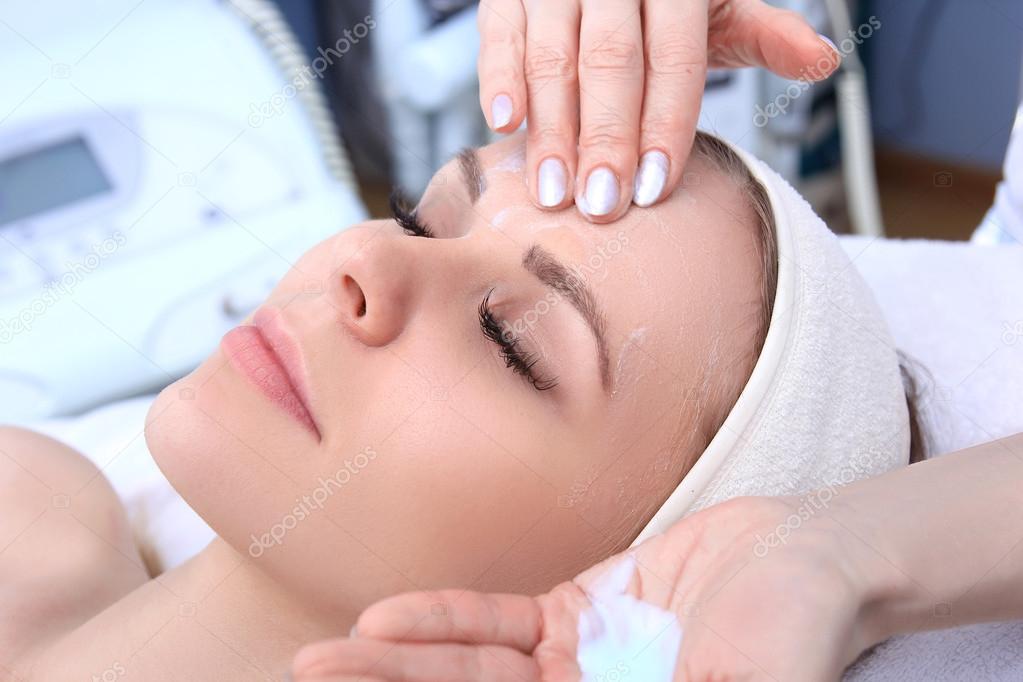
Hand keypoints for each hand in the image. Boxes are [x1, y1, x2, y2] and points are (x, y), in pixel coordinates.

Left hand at [291, 496, 883, 680]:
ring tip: (325, 660)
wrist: (808, 559)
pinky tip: (386, 619)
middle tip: (311, 681)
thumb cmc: (792, 633)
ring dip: (397, 665)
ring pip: (471, 674)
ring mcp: (574, 665)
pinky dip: (444, 621)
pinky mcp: (574, 611)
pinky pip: (496, 622)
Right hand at [477, 0, 839, 221]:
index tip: (652, 187)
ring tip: (553, 192)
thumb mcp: (719, 4)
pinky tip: (504, 126)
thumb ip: (763, 33)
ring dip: (551, 129)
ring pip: (553, 56)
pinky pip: (499, 34)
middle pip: (611, 62)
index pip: (674, 56)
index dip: (664, 124)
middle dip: (606, 139)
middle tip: (601, 206)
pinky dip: (498, 79)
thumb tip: (824, 61)